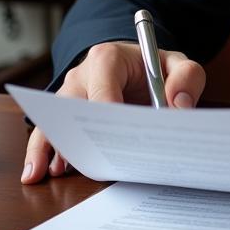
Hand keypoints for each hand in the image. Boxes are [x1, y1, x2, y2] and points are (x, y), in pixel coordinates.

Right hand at [21, 41, 205, 184]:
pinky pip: (46, 133)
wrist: (134, 66)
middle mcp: (82, 75)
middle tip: (89, 160)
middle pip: (75, 106)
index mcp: (108, 57)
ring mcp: (68, 95)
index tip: (116, 132)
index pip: (103, 85)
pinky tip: (42, 171)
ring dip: (56, 146)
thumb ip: (186, 77)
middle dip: (82, 132)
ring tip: (54, 172)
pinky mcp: (63, 115)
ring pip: (55, 120)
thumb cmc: (153, 67)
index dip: (108, 109)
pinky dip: (42, 152)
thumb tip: (179, 106)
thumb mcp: (176, 64)